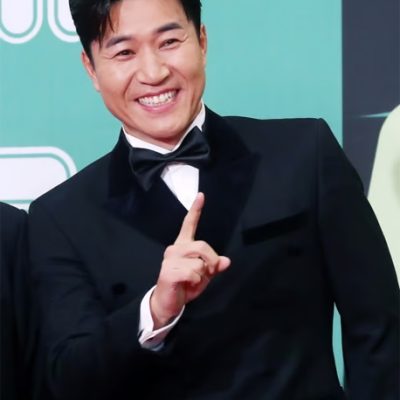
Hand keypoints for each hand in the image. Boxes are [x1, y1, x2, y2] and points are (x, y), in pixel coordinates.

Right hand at [150, 193, 230, 327]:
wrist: (168, 303)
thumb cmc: (185, 286)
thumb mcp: (204, 276)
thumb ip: (214, 267)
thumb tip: (227, 261)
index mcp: (183, 245)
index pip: (189, 224)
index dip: (195, 210)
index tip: (201, 195)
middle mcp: (175, 248)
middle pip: (202, 246)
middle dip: (211, 261)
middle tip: (207, 273)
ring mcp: (170, 259)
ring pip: (199, 263)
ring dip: (201, 276)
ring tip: (192, 281)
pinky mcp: (168, 271)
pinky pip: (192, 273)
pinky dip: (195, 282)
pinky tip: (186, 284)